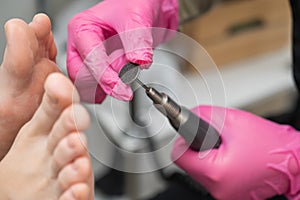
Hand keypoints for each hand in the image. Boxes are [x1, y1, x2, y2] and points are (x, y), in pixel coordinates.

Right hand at [67, 0, 177, 102]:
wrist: (146, 7)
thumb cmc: (136, 5)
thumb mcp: (137, 18)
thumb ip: (138, 41)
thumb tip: (138, 62)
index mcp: (83, 28)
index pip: (90, 59)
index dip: (107, 78)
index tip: (123, 91)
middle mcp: (83, 44)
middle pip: (81, 75)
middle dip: (101, 86)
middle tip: (124, 91)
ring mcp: (90, 56)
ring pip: (86, 84)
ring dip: (103, 90)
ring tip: (122, 89)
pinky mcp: (100, 66)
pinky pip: (95, 86)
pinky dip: (106, 91)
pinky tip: (118, 90)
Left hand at [172, 105, 299, 199]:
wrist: (295, 160)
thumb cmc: (271, 144)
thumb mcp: (232, 120)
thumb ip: (204, 115)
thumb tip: (188, 115)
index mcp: (216, 172)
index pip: (178, 155)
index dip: (183, 140)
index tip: (191, 133)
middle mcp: (217, 189)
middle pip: (188, 163)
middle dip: (198, 147)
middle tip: (216, 139)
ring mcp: (224, 195)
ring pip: (199, 171)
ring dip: (208, 156)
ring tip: (228, 148)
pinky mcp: (230, 195)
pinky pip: (213, 177)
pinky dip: (217, 165)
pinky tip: (232, 157)